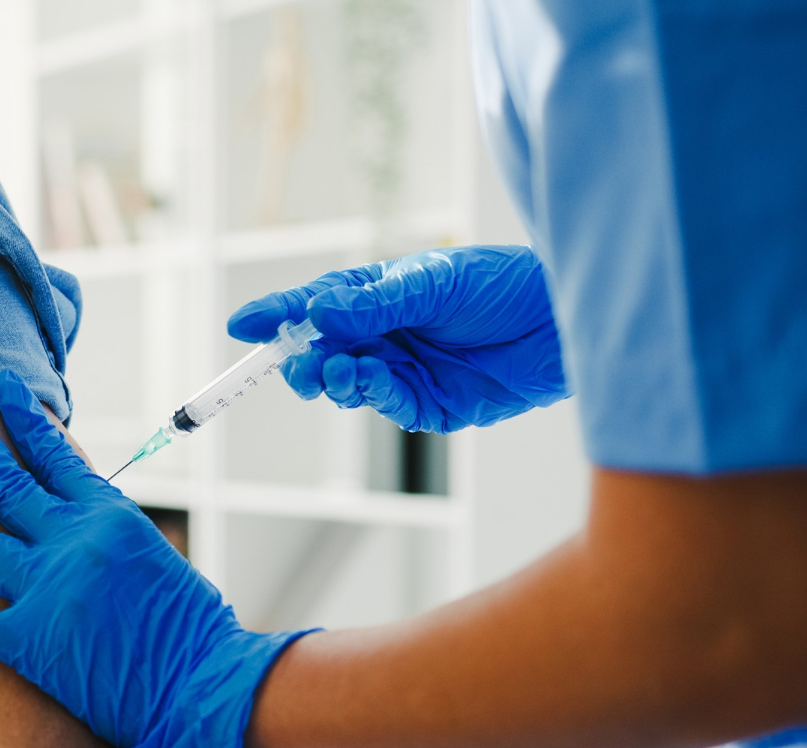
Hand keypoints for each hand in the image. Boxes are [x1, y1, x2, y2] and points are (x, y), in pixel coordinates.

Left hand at [0, 372, 311, 747]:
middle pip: (0, 478)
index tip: (0, 389)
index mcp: (109, 515)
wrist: (204, 685)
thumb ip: (109, 535)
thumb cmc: (191, 631)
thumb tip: (81, 521)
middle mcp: (73, 539)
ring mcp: (48, 586)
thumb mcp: (154, 558)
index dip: (22, 418)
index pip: (54, 453)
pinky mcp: (31, 640)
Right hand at [227, 245, 569, 432]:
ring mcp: (402, 370)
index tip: (242, 327)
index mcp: (376, 294)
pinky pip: (385, 404)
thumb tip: (318, 312)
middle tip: (294, 365)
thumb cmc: (502, 285)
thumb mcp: (432, 284)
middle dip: (300, 359)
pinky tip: (372, 377)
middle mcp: (382, 334)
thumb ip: (374, 304)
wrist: (564, 323)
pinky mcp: (427, 405)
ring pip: (345, 383)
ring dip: (332, 378)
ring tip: (334, 370)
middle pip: (320, 351)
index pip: (313, 305)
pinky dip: (371, 392)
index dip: (276, 315)